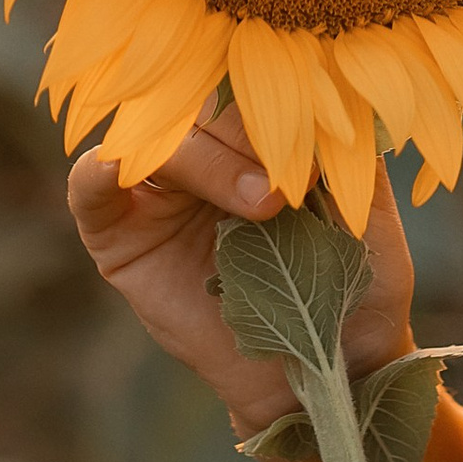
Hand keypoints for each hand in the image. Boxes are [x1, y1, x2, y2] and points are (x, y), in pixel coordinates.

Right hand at [66, 108, 415, 440]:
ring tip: (265, 206)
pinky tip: (127, 169)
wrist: (323, 376)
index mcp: (261, 135)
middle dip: (254, 134)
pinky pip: (91, 183)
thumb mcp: (371, 218)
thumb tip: (348, 87)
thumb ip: (354, 155)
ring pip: (159, 135)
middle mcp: (207, 153)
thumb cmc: (353, 294)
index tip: (324, 145)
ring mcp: (158, 190)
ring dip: (209, 160)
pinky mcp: (117, 232)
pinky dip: (102, 170)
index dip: (284, 100)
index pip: (254, 85)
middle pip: (203, 101)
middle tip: (295, 188)